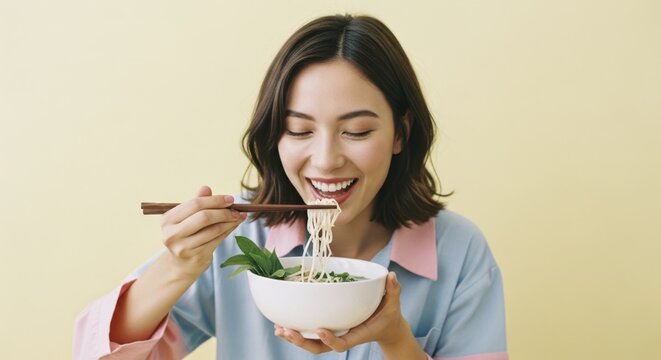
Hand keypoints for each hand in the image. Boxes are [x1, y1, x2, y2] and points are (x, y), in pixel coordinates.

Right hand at [160, 185, 245, 277]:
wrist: (182, 263)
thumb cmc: (187, 234)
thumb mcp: (188, 218)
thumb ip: (197, 203)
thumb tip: (206, 188)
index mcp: (168, 220)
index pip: (194, 204)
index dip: (215, 200)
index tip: (230, 199)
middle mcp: (172, 234)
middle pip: (203, 217)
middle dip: (223, 211)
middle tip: (237, 209)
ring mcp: (183, 247)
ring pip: (213, 229)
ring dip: (230, 222)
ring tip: (239, 216)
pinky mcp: (196, 256)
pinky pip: (217, 240)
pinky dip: (228, 230)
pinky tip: (234, 225)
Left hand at [275, 272, 416, 355]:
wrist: (386, 327)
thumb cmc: (388, 315)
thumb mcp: (393, 304)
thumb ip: (393, 291)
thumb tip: (392, 276)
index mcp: (358, 334)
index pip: (343, 343)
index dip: (331, 340)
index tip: (320, 330)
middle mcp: (343, 336)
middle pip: (320, 347)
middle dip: (303, 341)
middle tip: (287, 331)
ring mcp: (335, 334)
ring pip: (312, 343)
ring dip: (294, 338)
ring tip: (279, 329)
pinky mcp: (330, 329)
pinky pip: (310, 333)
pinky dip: (296, 330)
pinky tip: (281, 323)